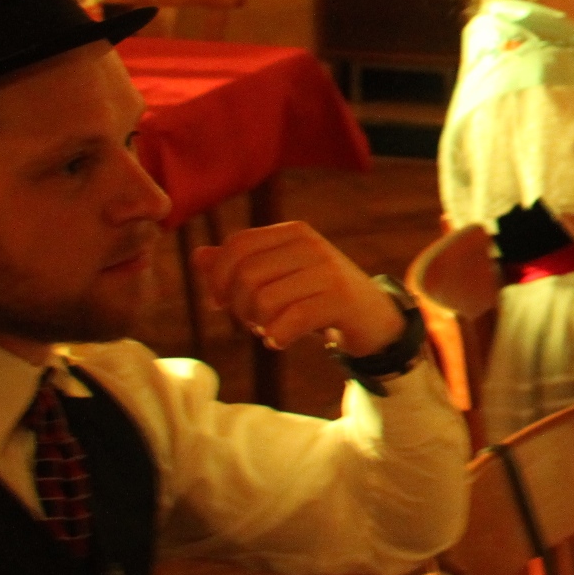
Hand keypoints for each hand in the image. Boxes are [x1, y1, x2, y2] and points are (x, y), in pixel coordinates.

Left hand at [194, 222, 404, 355]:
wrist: (374, 318)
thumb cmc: (318, 297)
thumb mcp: (279, 278)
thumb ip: (239, 266)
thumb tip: (199, 256)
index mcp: (293, 233)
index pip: (237, 245)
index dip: (217, 277)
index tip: (219, 303)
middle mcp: (311, 245)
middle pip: (246, 275)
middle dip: (238, 307)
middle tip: (252, 322)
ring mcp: (327, 270)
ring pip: (264, 300)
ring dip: (259, 324)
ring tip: (270, 329)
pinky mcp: (340, 299)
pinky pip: (290, 319)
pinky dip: (277, 337)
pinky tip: (281, 341)